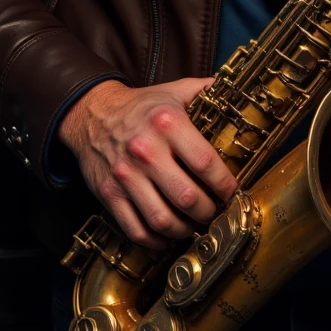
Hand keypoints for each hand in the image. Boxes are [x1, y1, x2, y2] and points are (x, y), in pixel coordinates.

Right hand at [57, 78, 236, 249]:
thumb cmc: (142, 106)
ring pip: (162, 219)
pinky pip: (135, 229)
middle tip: (215, 211)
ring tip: (194, 225)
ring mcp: (126, 175)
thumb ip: (206, 91)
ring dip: (185, 230)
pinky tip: (167, 237)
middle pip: (187, 197)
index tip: (231, 192)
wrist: (92, 114)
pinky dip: (156, 241)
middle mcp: (146, 150)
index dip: (224, 184)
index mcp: (167, 122)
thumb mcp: (175, 90)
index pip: (205, 162)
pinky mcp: (109, 194)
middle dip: (208, 212)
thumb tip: (237, 90)